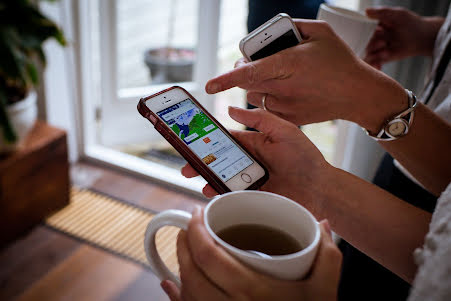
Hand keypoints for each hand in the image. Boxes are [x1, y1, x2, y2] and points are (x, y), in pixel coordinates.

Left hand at [161, 207, 341, 300]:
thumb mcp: (325, 292)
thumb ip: (327, 256)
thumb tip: (321, 225)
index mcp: (250, 291)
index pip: (208, 256)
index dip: (195, 231)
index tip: (196, 214)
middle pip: (191, 273)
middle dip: (183, 245)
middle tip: (188, 228)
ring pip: (186, 293)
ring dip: (180, 267)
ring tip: (185, 249)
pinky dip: (176, 298)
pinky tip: (171, 285)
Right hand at [182, 106, 330, 211]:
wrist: (320, 190)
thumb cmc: (306, 158)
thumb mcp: (285, 131)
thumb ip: (260, 119)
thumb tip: (232, 108)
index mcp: (254, 144)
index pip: (226, 140)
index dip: (209, 139)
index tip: (192, 139)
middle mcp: (248, 162)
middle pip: (218, 161)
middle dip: (201, 162)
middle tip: (186, 165)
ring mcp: (249, 180)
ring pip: (221, 178)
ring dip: (207, 178)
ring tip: (196, 179)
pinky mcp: (252, 197)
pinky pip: (231, 194)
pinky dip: (219, 193)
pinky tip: (211, 192)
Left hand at [205, 19, 406, 133]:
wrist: (358, 95)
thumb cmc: (342, 62)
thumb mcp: (321, 33)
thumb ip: (295, 26)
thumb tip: (277, 29)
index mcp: (288, 63)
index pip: (249, 72)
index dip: (226, 79)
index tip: (209, 86)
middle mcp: (283, 87)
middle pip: (247, 83)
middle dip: (241, 73)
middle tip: (249, 63)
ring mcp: (285, 106)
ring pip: (254, 96)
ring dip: (255, 86)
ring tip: (276, 77)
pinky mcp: (289, 118)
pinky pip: (266, 108)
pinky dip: (268, 98)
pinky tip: (286, 91)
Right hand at [364, 7, 444, 68]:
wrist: (423, 37)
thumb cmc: (411, 23)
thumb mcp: (397, 14)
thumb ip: (382, 12)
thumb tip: (366, 11)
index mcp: (375, 26)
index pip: (362, 29)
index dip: (367, 31)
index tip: (379, 30)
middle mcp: (374, 37)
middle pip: (364, 42)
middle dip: (372, 43)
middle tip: (383, 41)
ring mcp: (378, 48)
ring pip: (367, 53)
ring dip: (374, 53)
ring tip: (386, 51)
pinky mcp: (382, 58)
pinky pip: (373, 62)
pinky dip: (375, 63)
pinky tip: (382, 60)